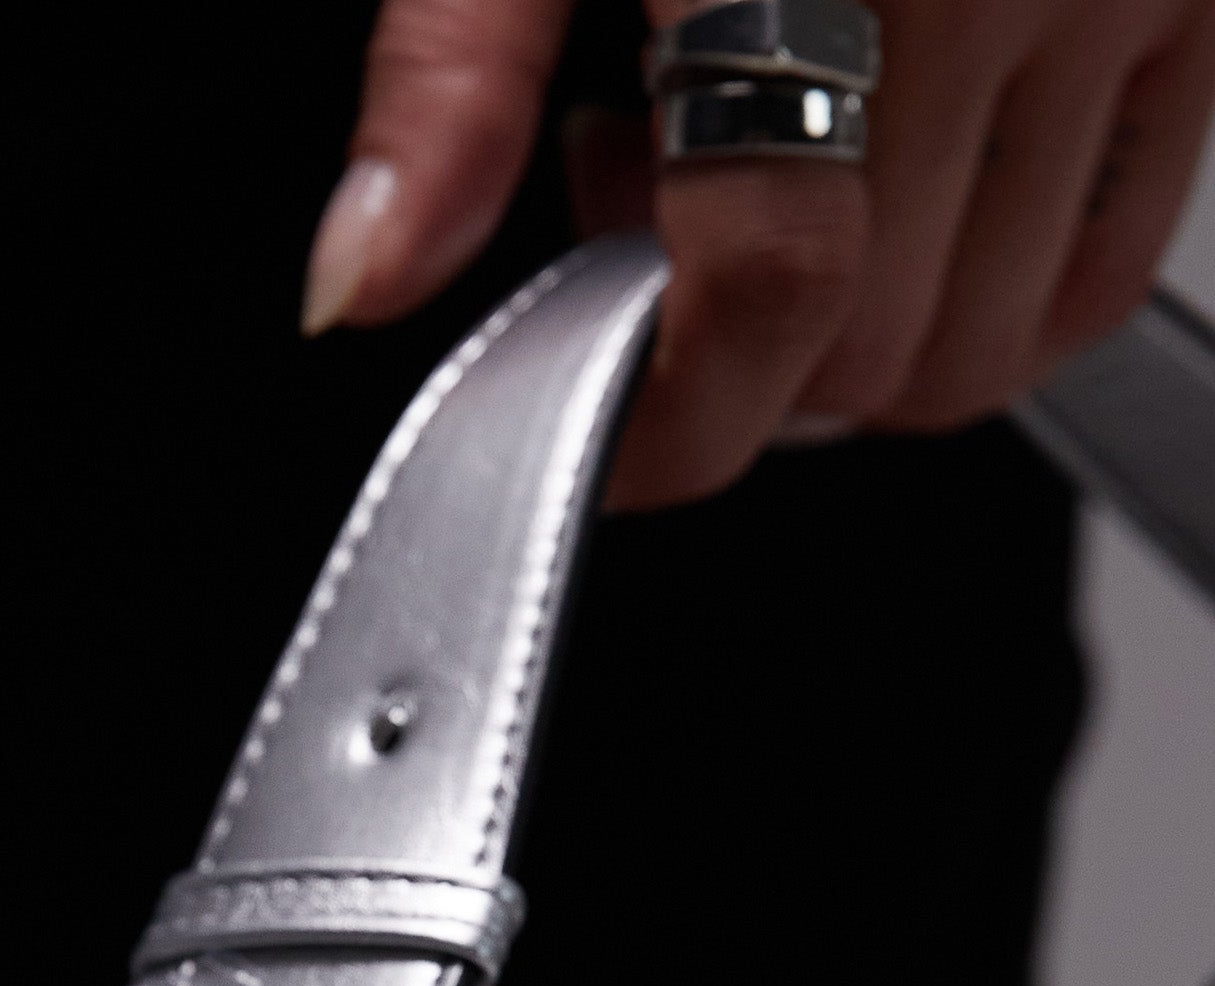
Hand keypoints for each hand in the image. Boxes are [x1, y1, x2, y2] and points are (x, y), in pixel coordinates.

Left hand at [301, 0, 1214, 506]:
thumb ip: (447, 72)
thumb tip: (364, 277)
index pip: (774, 283)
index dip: (669, 416)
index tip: (591, 427)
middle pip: (871, 347)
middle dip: (729, 356)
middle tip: (643, 209)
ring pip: (985, 345)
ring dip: (845, 338)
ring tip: (756, 156)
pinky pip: (1107, 258)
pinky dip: (984, 296)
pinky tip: (880, 177)